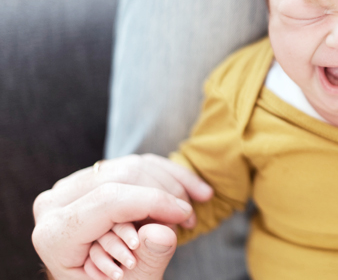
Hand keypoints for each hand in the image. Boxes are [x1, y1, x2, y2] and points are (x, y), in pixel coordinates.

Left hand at [33, 154, 212, 278]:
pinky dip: (169, 176)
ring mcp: (72, 186)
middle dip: (164, 195)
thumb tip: (163, 232)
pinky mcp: (92, 177)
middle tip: (187, 221)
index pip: (109, 199)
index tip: (185, 215)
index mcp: (54, 233)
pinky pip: (136, 164)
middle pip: (122, 176)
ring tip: (188, 216)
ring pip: (132, 166)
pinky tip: (195, 191)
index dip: (153, 201)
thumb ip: (147, 261)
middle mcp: (56, 202)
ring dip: (172, 185)